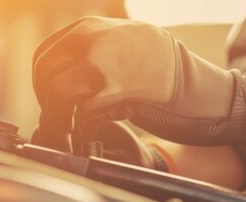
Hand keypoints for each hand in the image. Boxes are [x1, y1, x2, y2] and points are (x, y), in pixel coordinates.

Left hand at [31, 17, 245, 150]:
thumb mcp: (128, 44)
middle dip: (47, 99)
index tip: (51, 98)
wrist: (203, 89)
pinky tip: (91, 129)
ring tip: (72, 126)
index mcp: (93, 27)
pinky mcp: (114, 90)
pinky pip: (81, 110)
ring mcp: (102, 62)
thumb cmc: (168, 71)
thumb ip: (96, 50)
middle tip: (59, 117)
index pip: (46, 53)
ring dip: (59, 114)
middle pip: (45, 72)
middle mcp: (94, 38)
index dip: (43, 81)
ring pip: (57, 91)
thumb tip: (67, 72)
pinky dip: (80, 124)